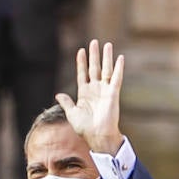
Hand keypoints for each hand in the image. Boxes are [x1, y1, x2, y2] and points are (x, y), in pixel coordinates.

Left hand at [54, 38, 124, 154]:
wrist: (97, 136)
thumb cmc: (85, 128)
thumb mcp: (72, 113)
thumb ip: (67, 102)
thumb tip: (58, 94)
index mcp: (84, 94)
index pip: (82, 74)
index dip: (81, 63)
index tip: (80, 51)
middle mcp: (95, 89)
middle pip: (94, 68)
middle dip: (94, 55)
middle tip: (94, 42)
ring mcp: (104, 90)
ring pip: (105, 70)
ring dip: (106, 57)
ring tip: (107, 45)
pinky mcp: (113, 93)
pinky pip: (116, 78)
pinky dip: (118, 68)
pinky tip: (120, 58)